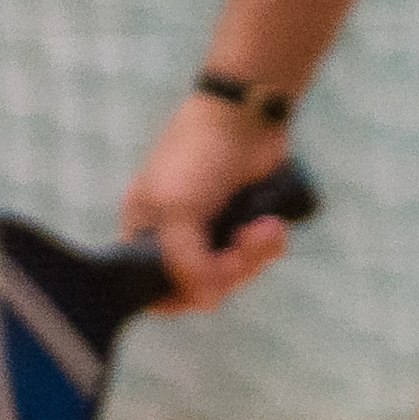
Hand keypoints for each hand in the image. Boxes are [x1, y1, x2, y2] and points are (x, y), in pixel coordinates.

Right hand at [121, 90, 298, 309]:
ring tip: (265, 227)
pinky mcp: (246, 225)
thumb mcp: (178, 210)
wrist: (245, 118)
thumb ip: (185, 262)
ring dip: (254, 256)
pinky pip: (258, 258)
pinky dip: (269, 246)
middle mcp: (177, 237)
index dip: (176, 295)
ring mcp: (213, 233)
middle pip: (201, 286)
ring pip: (235, 275)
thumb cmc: (197, 156)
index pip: (151, 287)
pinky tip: (272, 225)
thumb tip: (206, 301)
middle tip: (243, 244)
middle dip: (229, 270)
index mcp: (146, 232)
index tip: (201, 287)